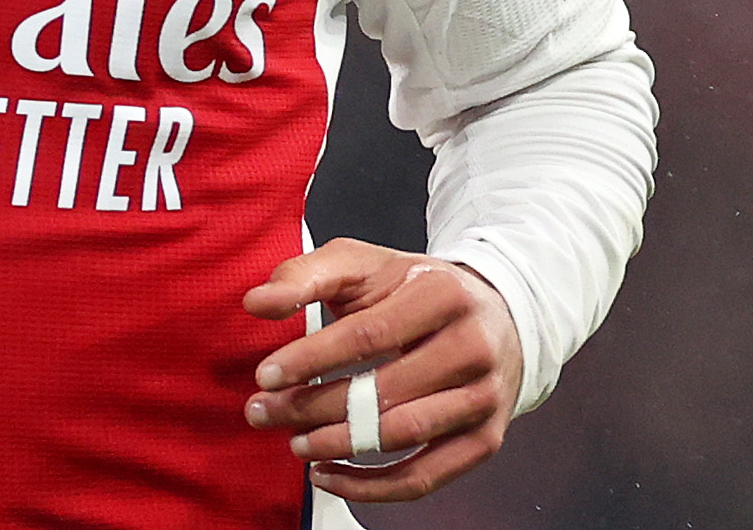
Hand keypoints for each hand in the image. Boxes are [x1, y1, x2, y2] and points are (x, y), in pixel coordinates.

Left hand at [240, 238, 523, 505]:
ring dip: (338, 446)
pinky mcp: (485, 440)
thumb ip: (306, 275)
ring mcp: (484, 397)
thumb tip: (256, 302)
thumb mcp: (362, 265)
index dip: (312, 358)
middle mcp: (472, 346)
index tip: (266, 376)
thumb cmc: (413, 290)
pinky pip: (425, 477)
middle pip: (383, 389)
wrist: (496, 316)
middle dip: (312, 406)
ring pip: (402, 435)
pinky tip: (328, 475)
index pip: (368, 334)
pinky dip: (372, 487)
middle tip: (264, 412)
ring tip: (295, 443)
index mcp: (441, 293)